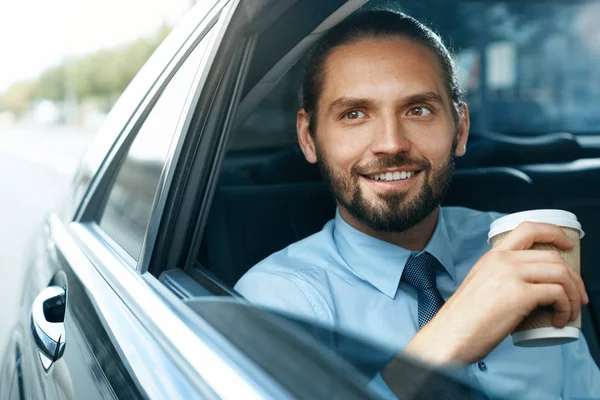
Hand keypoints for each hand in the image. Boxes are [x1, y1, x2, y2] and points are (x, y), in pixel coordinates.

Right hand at [402, 221, 587, 365]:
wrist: (450, 334)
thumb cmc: (464, 319)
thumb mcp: (480, 286)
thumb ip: (500, 278)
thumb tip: (528, 287)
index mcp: (492, 256)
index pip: (528, 229)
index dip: (554, 233)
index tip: (568, 245)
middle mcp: (501, 260)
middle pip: (552, 256)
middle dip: (574, 277)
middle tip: (577, 296)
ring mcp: (510, 275)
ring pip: (560, 273)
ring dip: (573, 294)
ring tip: (570, 311)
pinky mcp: (518, 295)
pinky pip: (557, 294)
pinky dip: (566, 308)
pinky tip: (560, 320)